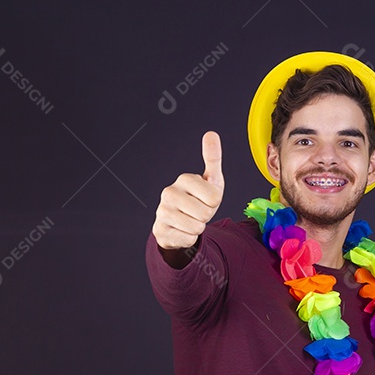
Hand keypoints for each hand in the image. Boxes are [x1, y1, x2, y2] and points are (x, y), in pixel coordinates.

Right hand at [152, 131, 224, 249]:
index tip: (205, 199)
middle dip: (206, 216)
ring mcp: (162, 212)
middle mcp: (169, 193)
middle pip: (206, 213)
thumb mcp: (211, 180)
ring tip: (190, 220)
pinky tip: (181, 230)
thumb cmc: (198, 199)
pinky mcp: (160, 230)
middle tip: (197, 211)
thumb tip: (211, 133)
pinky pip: (187, 240)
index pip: (214, 197)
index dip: (214, 202)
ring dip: (198, 228)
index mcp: (184, 179)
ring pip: (197, 228)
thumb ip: (213, 158)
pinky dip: (189, 238)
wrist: (180, 222)